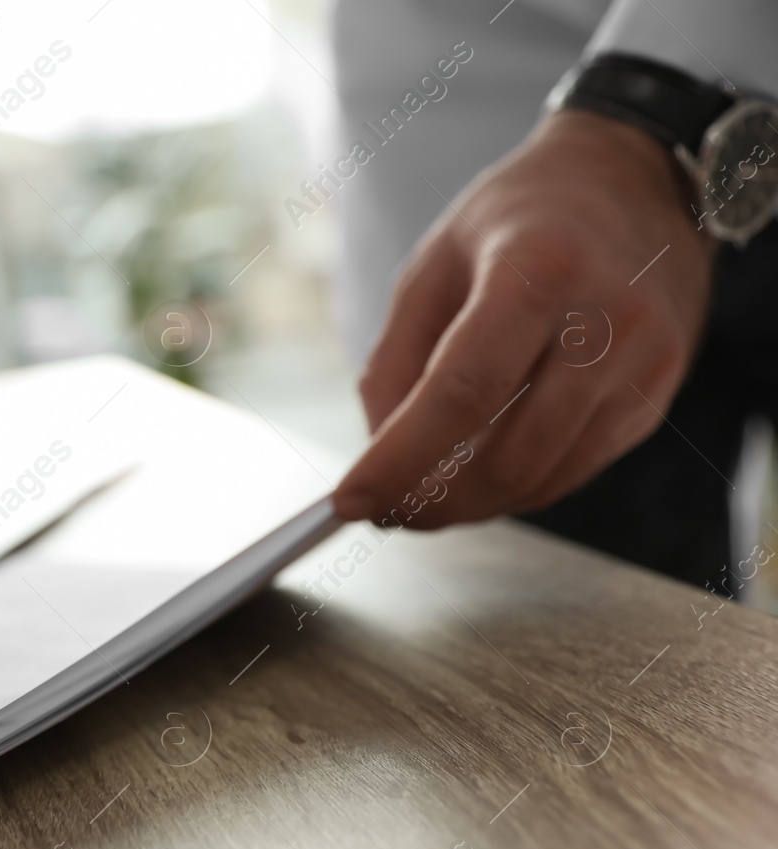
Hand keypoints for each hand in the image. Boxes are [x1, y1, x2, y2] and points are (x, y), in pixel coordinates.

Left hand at [333, 109, 716, 528]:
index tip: (350, 501)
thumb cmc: (518, 219)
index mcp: (537, 268)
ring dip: (470, 505)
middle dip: (432, 499)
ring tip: (421, 496)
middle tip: (383, 508)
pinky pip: (573, 470)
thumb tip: (378, 460)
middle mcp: (604, 318)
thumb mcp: (432, 266)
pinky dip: (514, 488)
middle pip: (507, 453)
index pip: (463, 393)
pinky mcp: (657, 392)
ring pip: (541, 477)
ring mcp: (643, 360)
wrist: (634, 180)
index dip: (401, 460)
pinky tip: (477, 475)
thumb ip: (394, 364)